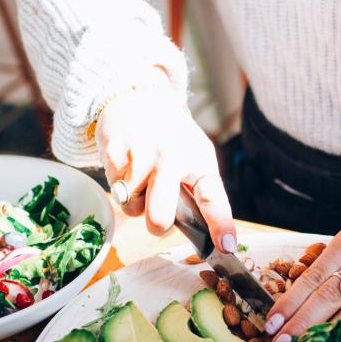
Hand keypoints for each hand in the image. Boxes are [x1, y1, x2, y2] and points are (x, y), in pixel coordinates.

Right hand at [95, 77, 235, 250]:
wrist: (135, 96)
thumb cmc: (170, 136)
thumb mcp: (194, 153)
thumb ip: (198, 188)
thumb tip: (203, 232)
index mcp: (198, 160)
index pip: (212, 197)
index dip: (220, 224)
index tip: (226, 245)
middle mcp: (172, 158)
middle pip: (159, 218)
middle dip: (157, 226)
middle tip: (159, 215)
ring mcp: (141, 155)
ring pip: (133, 209)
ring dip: (137, 201)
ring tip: (143, 177)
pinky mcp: (113, 154)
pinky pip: (116, 191)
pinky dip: (121, 185)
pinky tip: (128, 165)